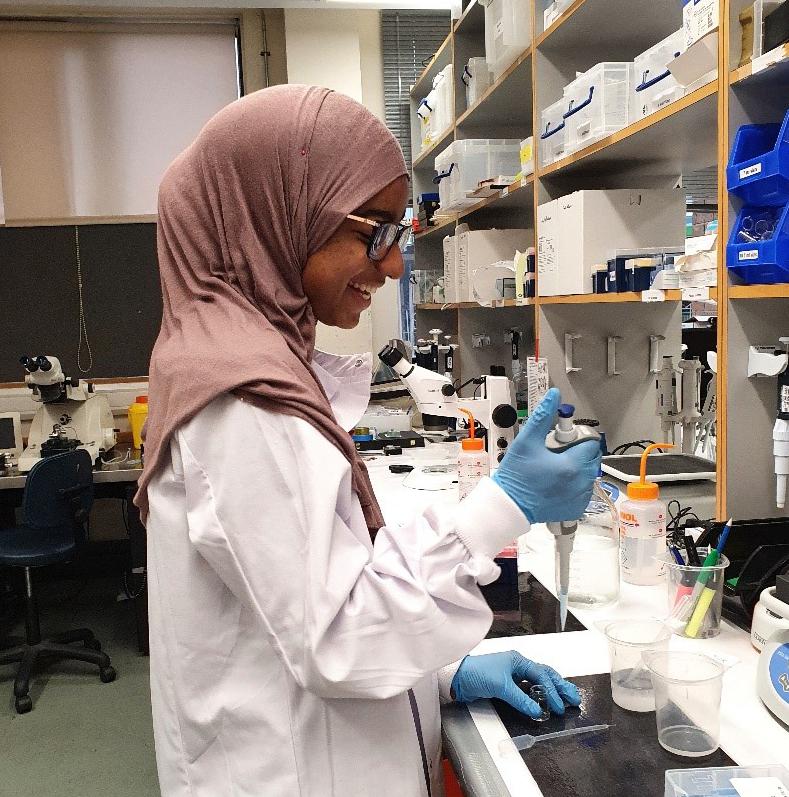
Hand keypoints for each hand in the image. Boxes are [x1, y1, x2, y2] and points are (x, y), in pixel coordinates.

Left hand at [451, 651, 580, 718]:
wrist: (458, 677)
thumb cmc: (477, 674)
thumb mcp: (500, 686)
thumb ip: (520, 699)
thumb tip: (538, 710)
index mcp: (518, 661)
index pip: (541, 676)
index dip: (552, 692)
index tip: (559, 706)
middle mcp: (518, 666)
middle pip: (544, 675)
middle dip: (560, 686)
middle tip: (574, 698)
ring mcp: (513, 675)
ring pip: (538, 681)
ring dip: (552, 689)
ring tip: (566, 698)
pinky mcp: (507, 684)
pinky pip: (529, 688)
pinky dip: (540, 694)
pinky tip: (545, 700)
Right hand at [492, 388, 600, 523]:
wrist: (509, 504)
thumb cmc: (516, 474)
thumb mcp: (527, 440)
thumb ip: (543, 416)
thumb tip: (554, 396)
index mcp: (572, 465)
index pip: (590, 443)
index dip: (577, 438)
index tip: (560, 441)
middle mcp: (580, 483)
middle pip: (591, 458)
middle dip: (577, 452)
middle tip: (555, 454)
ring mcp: (580, 497)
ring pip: (588, 474)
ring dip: (577, 468)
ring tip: (553, 469)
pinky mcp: (576, 508)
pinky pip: (583, 490)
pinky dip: (575, 485)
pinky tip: (556, 483)